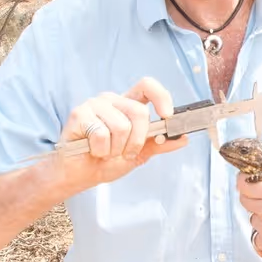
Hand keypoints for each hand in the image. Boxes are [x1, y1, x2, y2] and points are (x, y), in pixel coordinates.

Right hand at [56, 77, 187, 186]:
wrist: (79, 175)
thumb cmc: (104, 161)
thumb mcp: (139, 154)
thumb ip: (159, 144)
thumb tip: (183, 138)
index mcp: (127, 104)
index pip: (147, 86)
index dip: (161, 97)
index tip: (167, 116)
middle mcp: (111, 100)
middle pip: (139, 111)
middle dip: (136, 140)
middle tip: (124, 152)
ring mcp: (94, 105)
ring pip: (121, 126)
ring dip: (115, 149)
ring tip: (105, 152)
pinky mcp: (79, 114)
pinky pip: (101, 134)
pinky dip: (100, 150)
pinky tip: (93, 150)